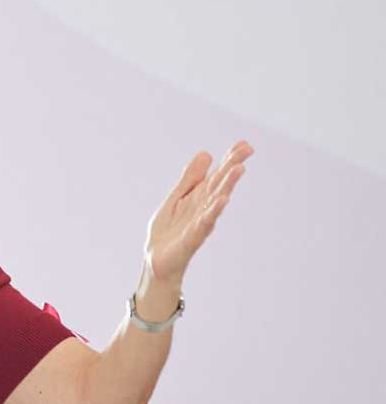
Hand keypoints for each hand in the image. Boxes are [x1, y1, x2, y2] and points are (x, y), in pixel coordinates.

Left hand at [144, 140, 254, 284]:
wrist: (156, 259)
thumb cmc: (169, 230)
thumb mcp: (177, 197)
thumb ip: (190, 178)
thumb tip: (206, 153)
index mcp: (199, 197)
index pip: (217, 175)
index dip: (229, 159)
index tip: (244, 144)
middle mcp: (204, 207)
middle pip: (220, 183)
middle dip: (232, 166)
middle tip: (248, 149)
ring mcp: (200, 221)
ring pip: (216, 200)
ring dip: (227, 184)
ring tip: (238, 169)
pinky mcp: (193, 236)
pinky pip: (205, 222)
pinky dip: (214, 211)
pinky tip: (223, 200)